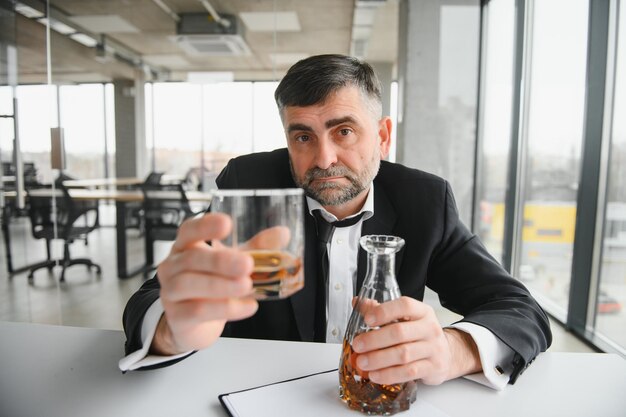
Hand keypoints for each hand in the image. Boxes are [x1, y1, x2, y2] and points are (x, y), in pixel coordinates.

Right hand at [151, 213, 257, 355]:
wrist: (192, 324)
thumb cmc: (210, 286)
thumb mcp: (233, 263)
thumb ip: (256, 248)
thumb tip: (282, 234)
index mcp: (186, 246)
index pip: (189, 230)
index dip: (205, 226)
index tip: (227, 224)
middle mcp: (173, 266)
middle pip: (191, 258)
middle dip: (220, 261)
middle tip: (247, 264)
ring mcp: (170, 292)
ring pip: (189, 285)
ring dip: (221, 285)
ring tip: (247, 286)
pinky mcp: (176, 316)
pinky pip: (197, 311)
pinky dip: (225, 309)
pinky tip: (247, 307)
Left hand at [351, 296, 480, 384]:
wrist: (446, 354)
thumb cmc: (419, 334)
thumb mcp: (405, 319)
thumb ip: (381, 311)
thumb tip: (358, 302)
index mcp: (422, 311)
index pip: (404, 306)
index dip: (384, 311)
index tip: (367, 319)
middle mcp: (430, 328)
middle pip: (400, 332)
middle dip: (374, 340)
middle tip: (357, 345)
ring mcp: (434, 349)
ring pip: (403, 354)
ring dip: (378, 359)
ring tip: (362, 362)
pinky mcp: (433, 368)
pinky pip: (408, 372)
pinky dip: (389, 374)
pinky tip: (375, 375)